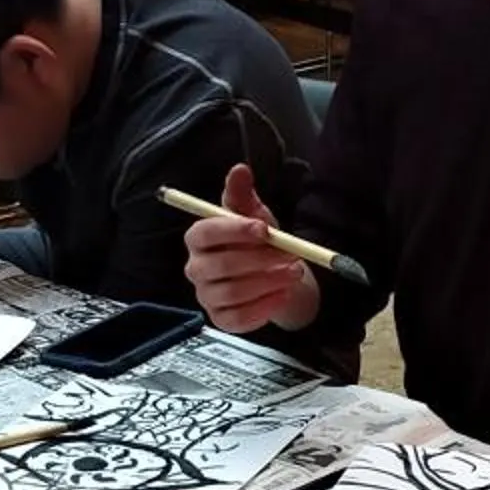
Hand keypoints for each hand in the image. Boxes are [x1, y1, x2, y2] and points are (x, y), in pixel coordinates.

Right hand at [180, 162, 320, 333]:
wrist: (276, 275)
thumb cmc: (259, 243)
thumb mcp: (255, 215)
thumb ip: (243, 195)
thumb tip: (240, 169)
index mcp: (199, 238)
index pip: (204, 233)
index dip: (233, 230)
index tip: (264, 229)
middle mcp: (196, 268)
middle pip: (220, 266)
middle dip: (259, 260)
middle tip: (291, 256)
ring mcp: (206, 296)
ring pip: (233, 292)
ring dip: (268, 282)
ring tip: (294, 273)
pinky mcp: (221, 320)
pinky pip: (239, 318)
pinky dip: (265, 307)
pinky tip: (283, 295)